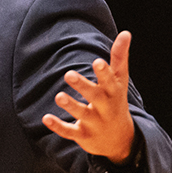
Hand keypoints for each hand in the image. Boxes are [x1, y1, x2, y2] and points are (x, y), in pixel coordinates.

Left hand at [42, 30, 136, 162]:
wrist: (120, 140)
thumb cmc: (116, 101)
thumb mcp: (120, 81)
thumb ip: (119, 57)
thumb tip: (125, 32)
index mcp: (113, 92)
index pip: (110, 81)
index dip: (104, 73)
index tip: (97, 62)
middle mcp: (105, 107)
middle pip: (95, 97)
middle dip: (83, 86)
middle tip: (68, 74)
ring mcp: (94, 122)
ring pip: (82, 114)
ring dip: (70, 106)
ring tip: (59, 96)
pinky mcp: (83, 135)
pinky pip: (70, 132)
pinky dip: (58, 126)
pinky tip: (46, 118)